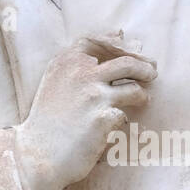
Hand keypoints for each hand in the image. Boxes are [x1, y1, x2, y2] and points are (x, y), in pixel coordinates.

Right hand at [14, 33, 156, 189]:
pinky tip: (122, 127)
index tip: (133, 50)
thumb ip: (81, 60)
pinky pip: (127, 116)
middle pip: (127, 62)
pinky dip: (127, 121)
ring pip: (134, 88)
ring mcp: (93, 95)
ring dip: (142, 95)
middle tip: (152, 73)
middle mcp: (81, 73)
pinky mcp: (104, 118)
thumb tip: (120, 34)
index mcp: (66, 61)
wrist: (37, 155)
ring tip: (142, 100)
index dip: (120, 45)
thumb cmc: (48, 120)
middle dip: (145, 67)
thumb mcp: (56, 81)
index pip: (100, 41)